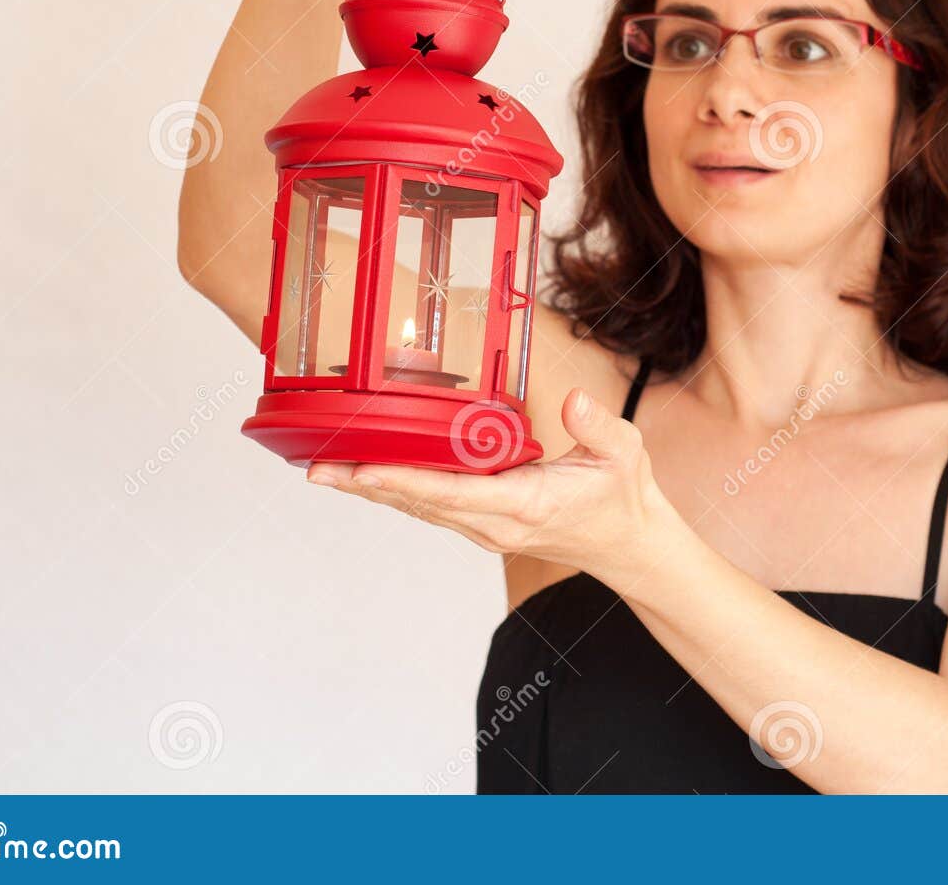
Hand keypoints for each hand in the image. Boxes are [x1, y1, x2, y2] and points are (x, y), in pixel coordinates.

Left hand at [305, 389, 678, 585]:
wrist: (629, 545)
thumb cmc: (622, 498)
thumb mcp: (624, 453)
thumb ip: (598, 426)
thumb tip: (574, 401)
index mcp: (526, 503)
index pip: (452, 492)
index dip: (403, 480)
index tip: (362, 470)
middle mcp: (496, 523)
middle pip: (420, 503)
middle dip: (367, 486)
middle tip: (317, 470)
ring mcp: (488, 528)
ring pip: (421, 508)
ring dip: (374, 491)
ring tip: (328, 472)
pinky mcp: (486, 525)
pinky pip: (434, 508)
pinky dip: (399, 491)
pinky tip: (371, 477)